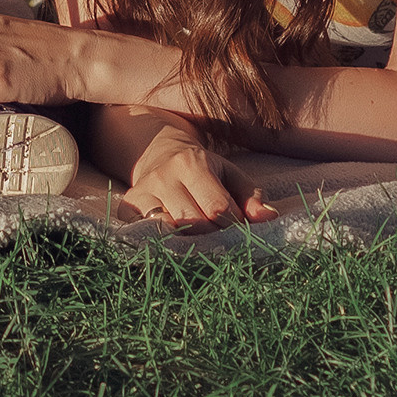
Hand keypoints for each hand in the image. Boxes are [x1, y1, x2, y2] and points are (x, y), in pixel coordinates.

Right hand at [118, 118, 278, 232]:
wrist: (158, 153)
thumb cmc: (203, 170)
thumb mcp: (229, 175)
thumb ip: (251, 197)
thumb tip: (269, 218)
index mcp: (192, 164)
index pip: (217, 207)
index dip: (232, 226)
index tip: (238, 230)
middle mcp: (164, 176)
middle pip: (193, 222)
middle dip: (212, 236)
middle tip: (221, 238)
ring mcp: (142, 191)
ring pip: (168, 230)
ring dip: (188, 242)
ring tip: (200, 242)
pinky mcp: (127, 206)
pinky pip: (143, 233)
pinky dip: (161, 242)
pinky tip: (174, 242)